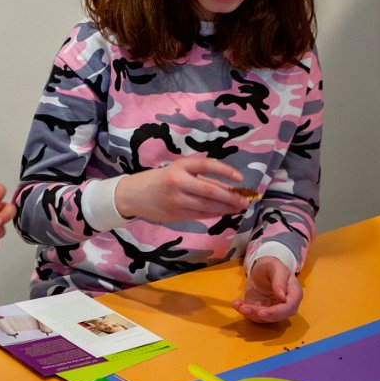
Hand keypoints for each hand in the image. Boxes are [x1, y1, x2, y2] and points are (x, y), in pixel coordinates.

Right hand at [114, 156, 250, 222]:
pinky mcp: (176, 214)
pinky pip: (200, 215)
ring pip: (207, 206)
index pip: (207, 165)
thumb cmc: (159, 180)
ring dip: (225, 208)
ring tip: (238, 208)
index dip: (225, 171)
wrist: (133, 195)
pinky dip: (214, 214)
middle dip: (231, 197)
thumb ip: (201, 178)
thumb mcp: (177, 172)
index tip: (240, 178)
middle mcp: (177, 182)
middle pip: (210, 190)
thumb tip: (231, 188)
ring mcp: (176, 200)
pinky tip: (222, 213)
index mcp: (179, 167)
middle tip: (245, 201)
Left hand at [233, 256, 301, 322]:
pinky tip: (236, 303)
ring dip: (250, 314)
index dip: (276, 312)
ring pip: (264, 318)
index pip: (288, 307)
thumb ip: (280, 281)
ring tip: (238, 304)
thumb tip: (282, 298)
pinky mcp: (261, 309)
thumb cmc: (272, 266)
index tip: (261, 313)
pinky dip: (244, 311)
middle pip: (276, 316)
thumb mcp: (276, 268)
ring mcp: (273, 309)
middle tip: (244, 309)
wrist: (262, 268)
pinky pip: (254, 315)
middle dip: (260, 315)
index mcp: (294, 294)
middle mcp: (286, 305)